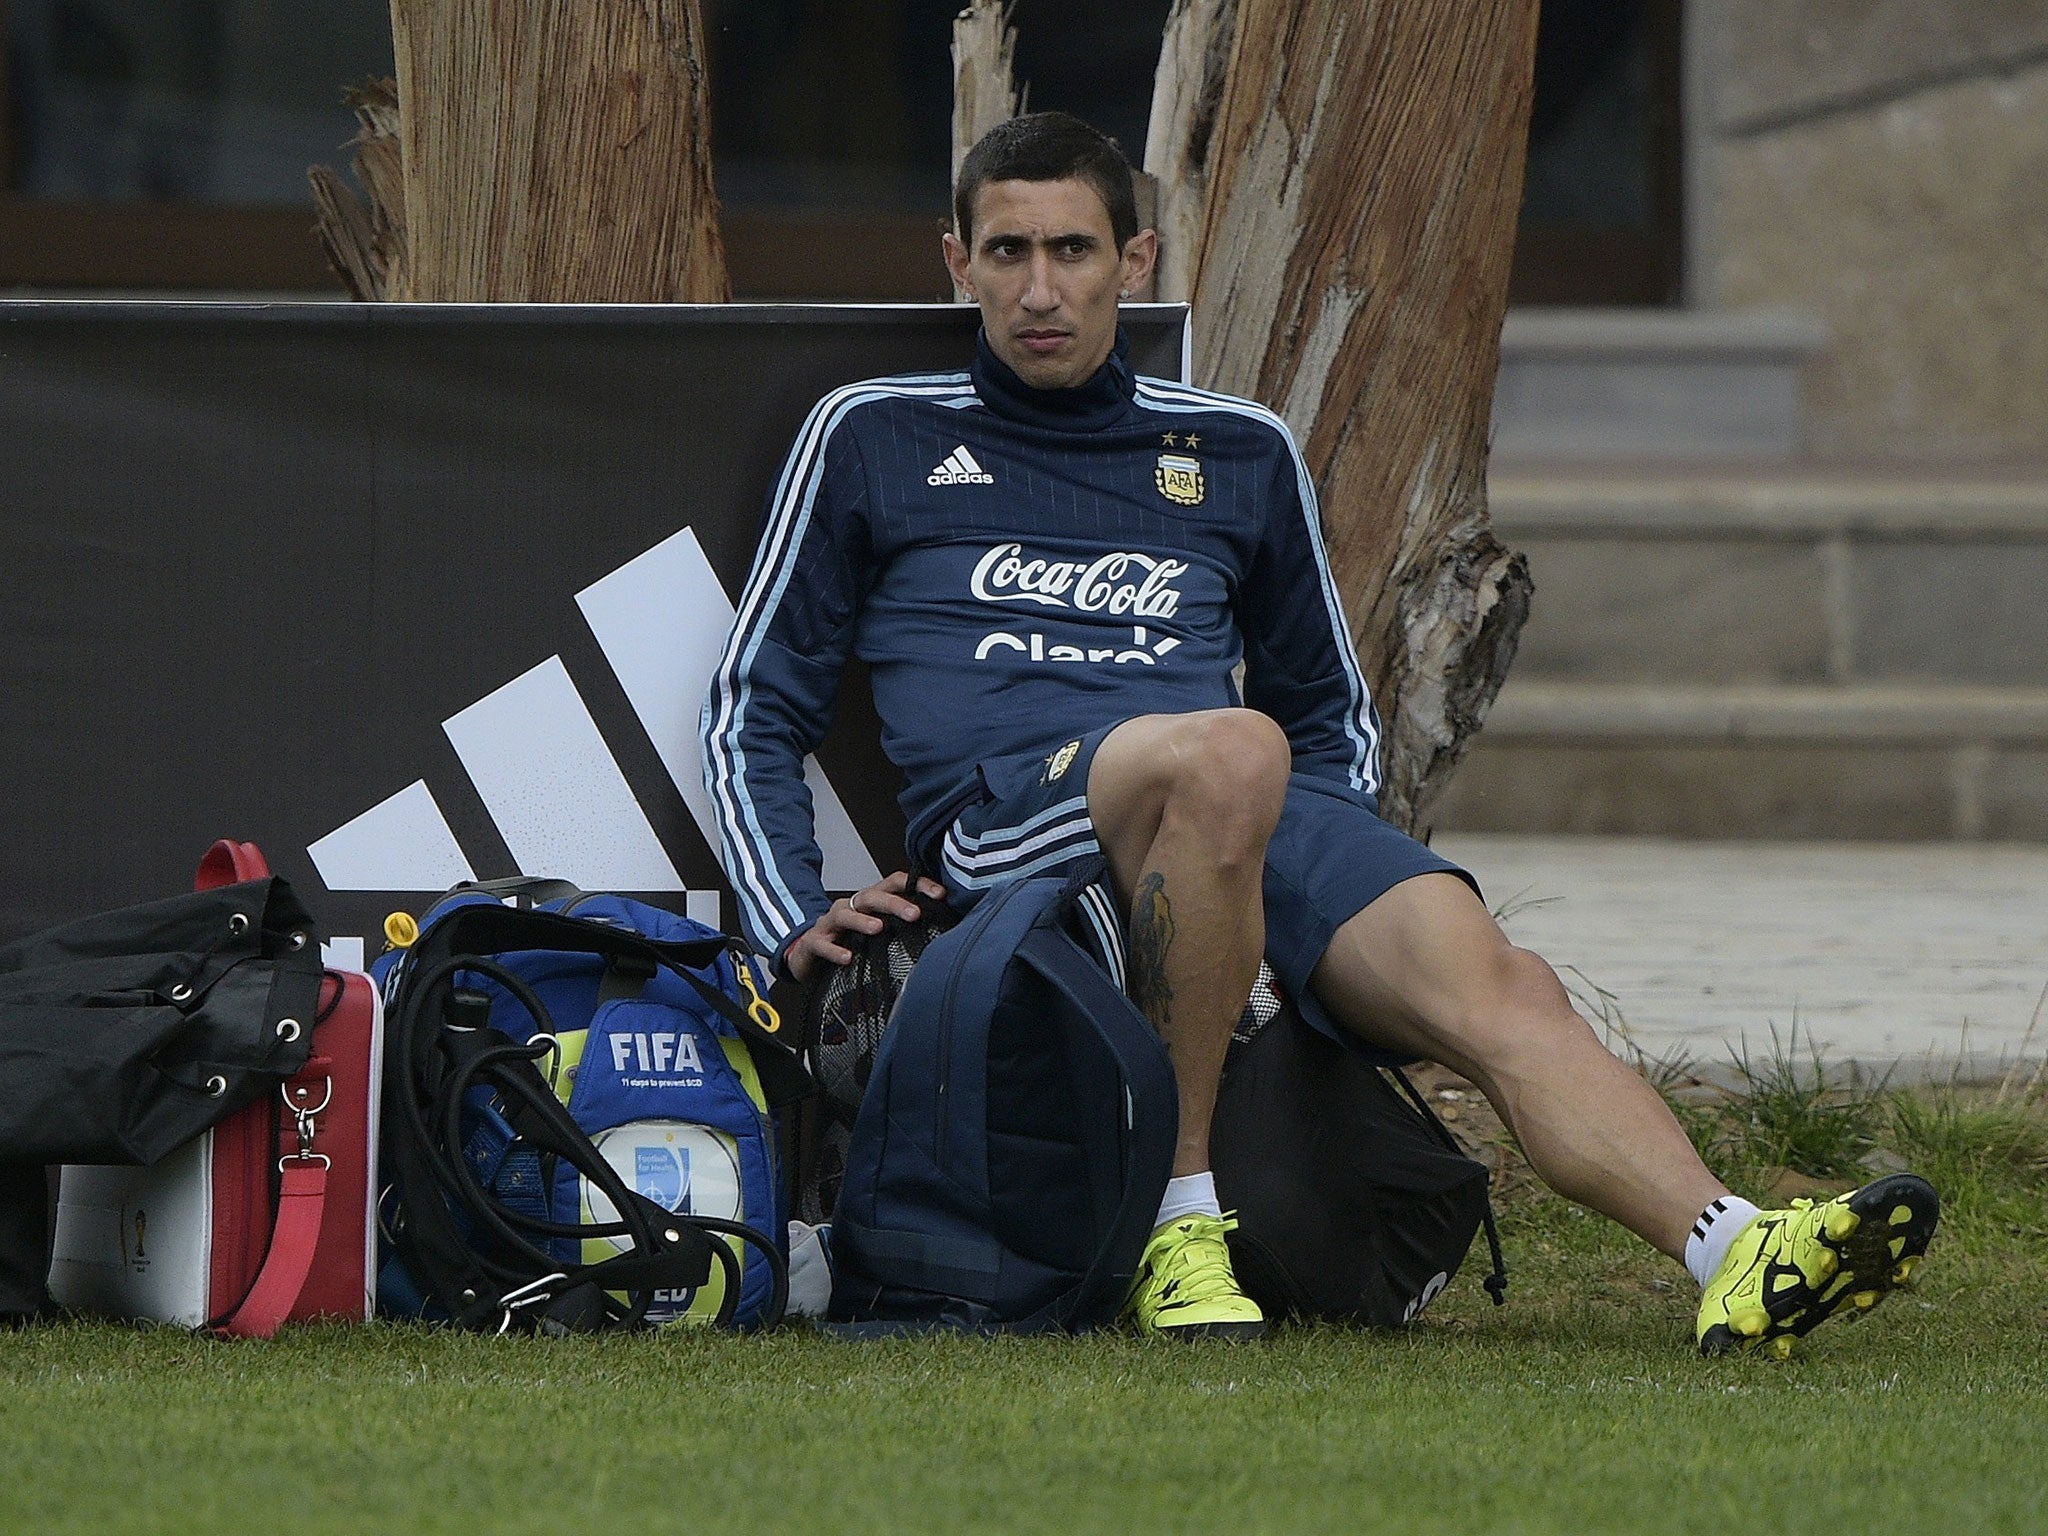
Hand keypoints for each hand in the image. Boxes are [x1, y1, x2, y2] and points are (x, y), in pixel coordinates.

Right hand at [784, 870, 946, 983]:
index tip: (941, 895)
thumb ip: (902, 924)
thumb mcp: (878, 929)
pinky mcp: (814, 942)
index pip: (896, 884)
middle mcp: (851, 905)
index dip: (918, 885)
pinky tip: (848, 958)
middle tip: (915, 915)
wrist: (808, 954)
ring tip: (879, 929)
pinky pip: (823, 944)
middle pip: (873, 896)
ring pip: (845, 914)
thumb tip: (942, 926)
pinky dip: (835, 950)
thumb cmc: (848, 939)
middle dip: (895, 903)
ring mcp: (831, 923)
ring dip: (862, 921)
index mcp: (870, 901)